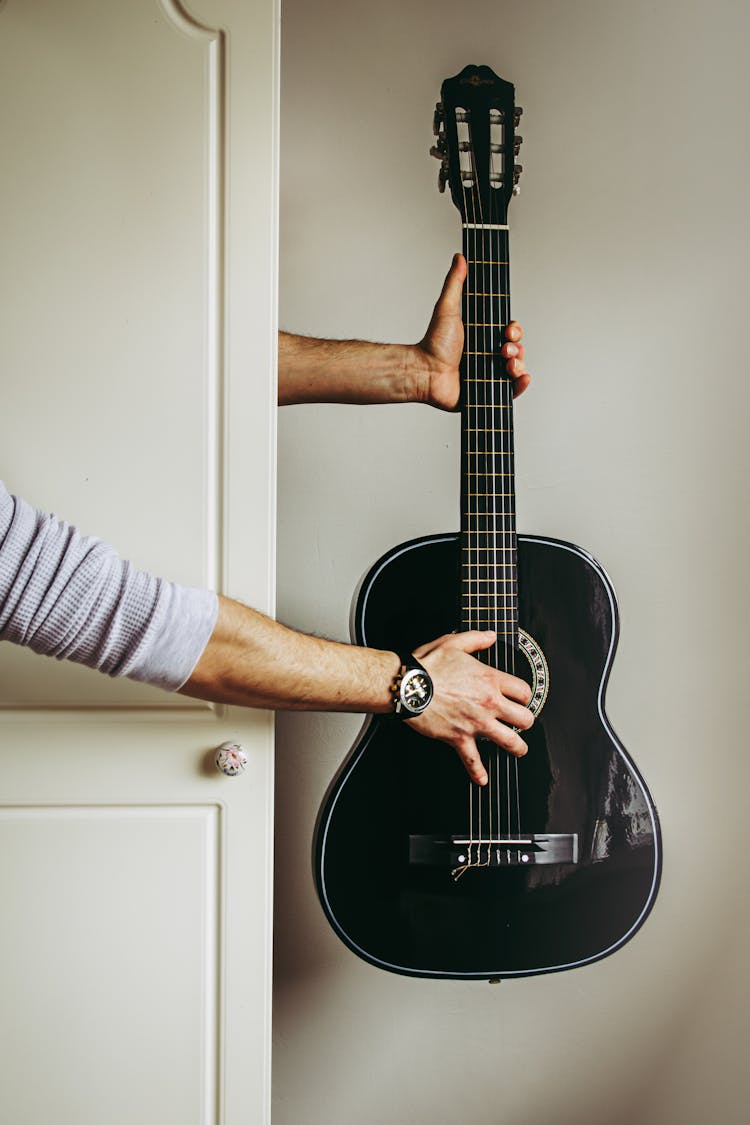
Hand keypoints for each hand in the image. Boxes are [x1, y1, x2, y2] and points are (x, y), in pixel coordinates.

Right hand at [407, 630, 533, 784]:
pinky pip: (473, 760)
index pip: (523, 691)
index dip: (525, 696)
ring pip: (510, 741)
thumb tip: (491, 636)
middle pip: (524, 718)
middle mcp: (488, 703)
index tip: (521, 699)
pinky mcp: (459, 738)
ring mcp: (476, 723)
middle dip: (526, 721)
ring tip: (518, 749)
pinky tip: (482, 779)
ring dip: (517, 747)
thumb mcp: (453, 642)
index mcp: (489, 679)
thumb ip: (476, 639)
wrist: (407, 686)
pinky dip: (478, 772)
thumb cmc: (427, 665)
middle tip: (522, 722)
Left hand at [415, 254, 530, 409]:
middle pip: (516, 349)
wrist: (425, 372)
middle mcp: (487, 355)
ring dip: (519, 364)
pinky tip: (522, 377)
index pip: (509, 332)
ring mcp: (488, 375)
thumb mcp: (447, 309)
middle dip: (517, 347)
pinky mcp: (486, 393)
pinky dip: (520, 385)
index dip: (514, 330)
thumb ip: (455, 283)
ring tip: (507, 363)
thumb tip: (460, 257)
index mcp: (482, 337)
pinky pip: (511, 391)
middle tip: (505, 348)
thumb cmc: (433, 343)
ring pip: (516, 368)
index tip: (508, 330)